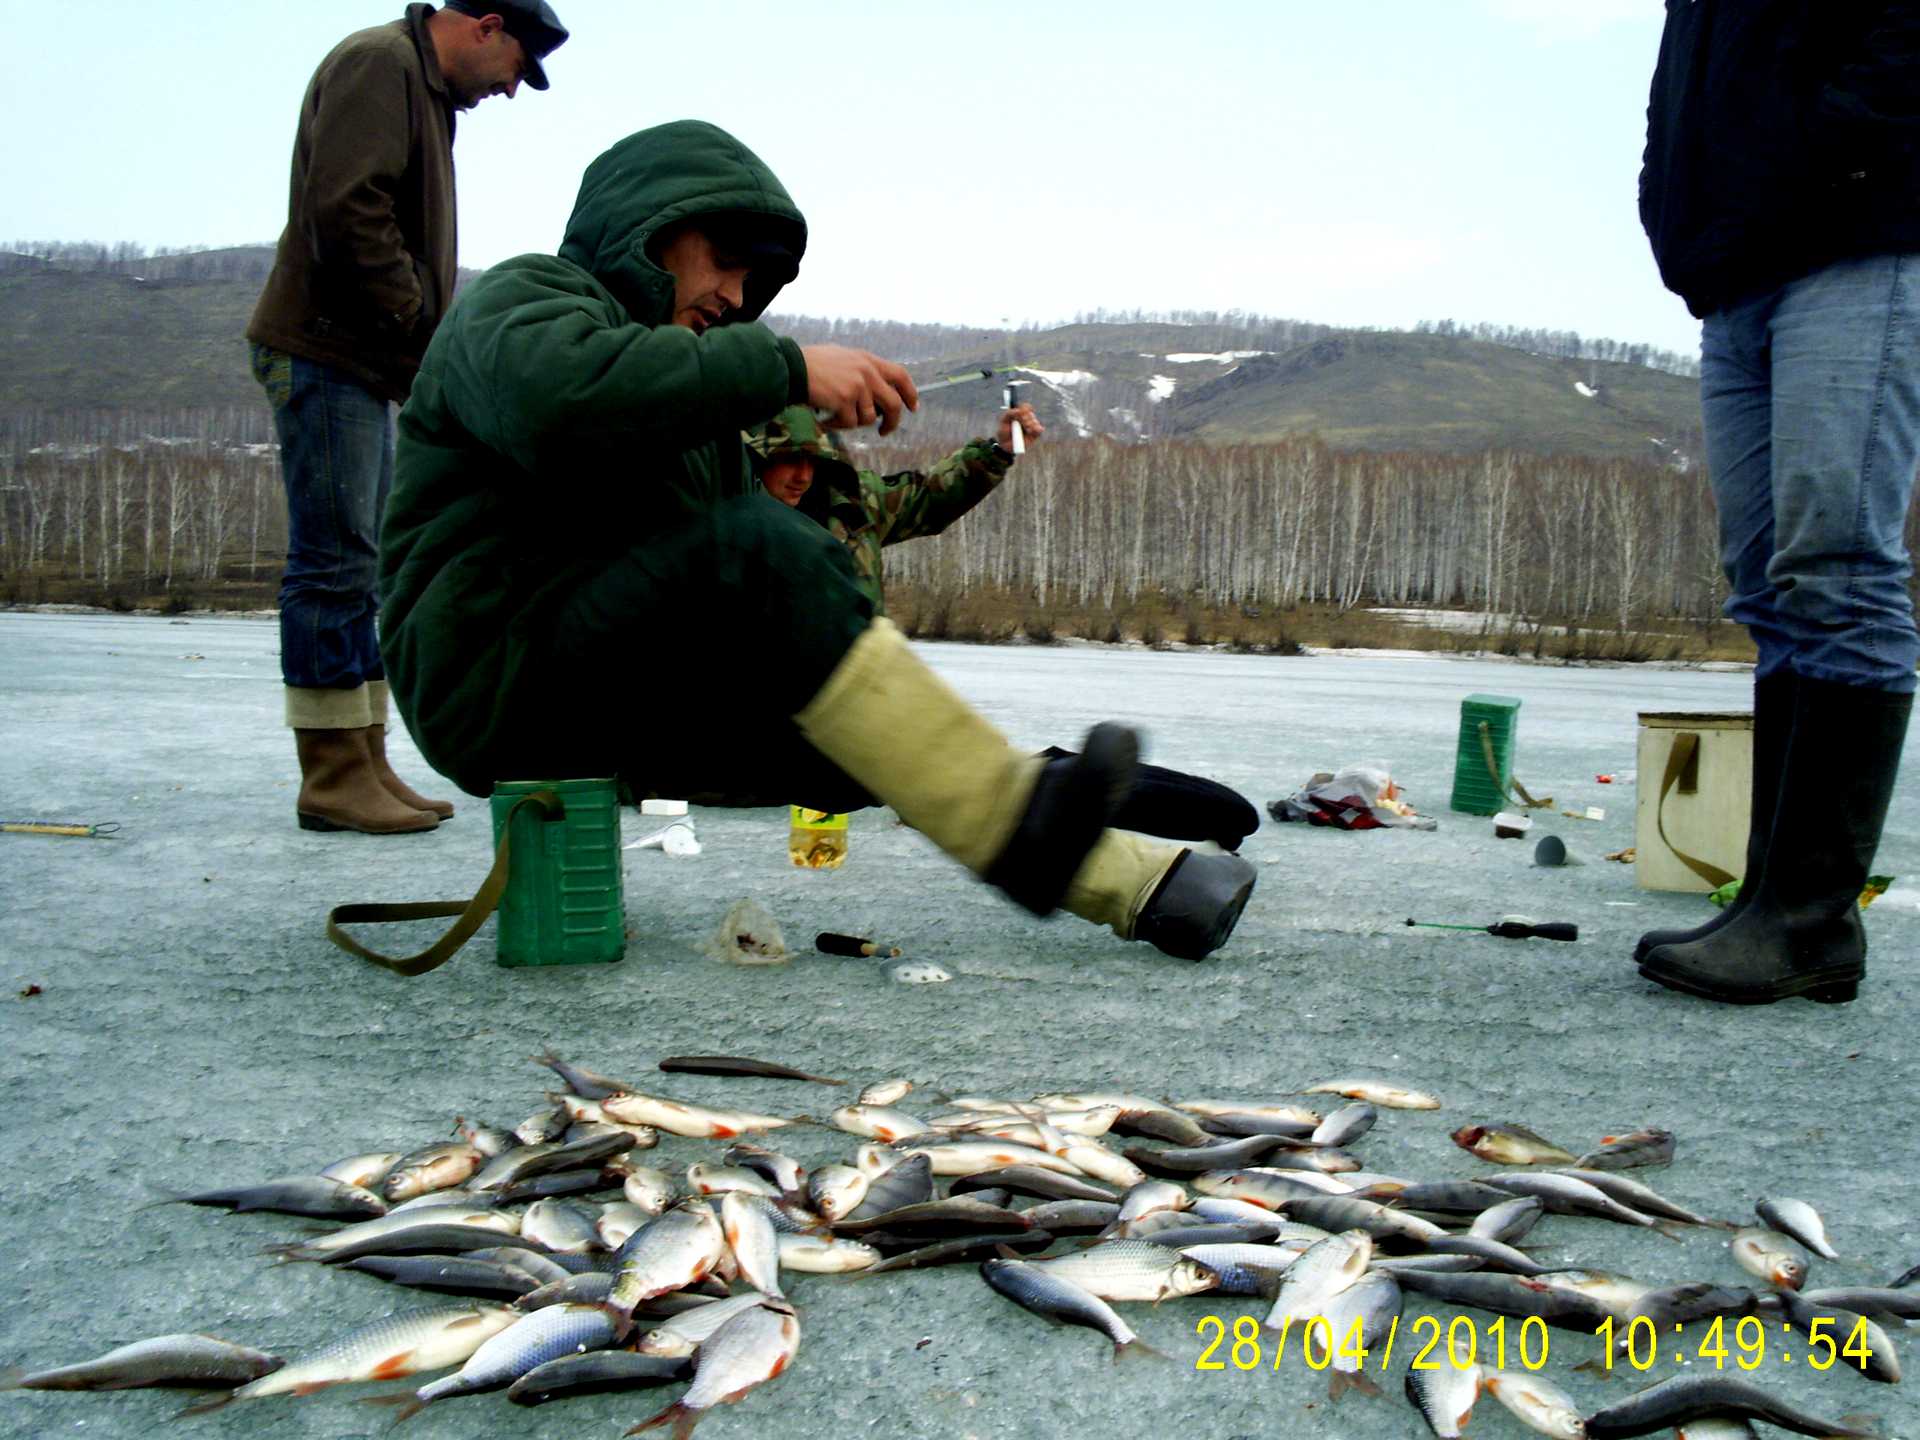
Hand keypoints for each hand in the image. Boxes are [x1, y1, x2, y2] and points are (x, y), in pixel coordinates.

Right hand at [801, 345, 918, 435]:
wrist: (793, 367)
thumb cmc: (813, 363)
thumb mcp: (845, 357)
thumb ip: (863, 370)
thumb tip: (876, 390)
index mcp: (868, 360)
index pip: (900, 375)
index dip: (910, 393)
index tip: (913, 407)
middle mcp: (867, 372)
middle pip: (892, 403)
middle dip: (891, 422)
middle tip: (884, 431)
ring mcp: (857, 387)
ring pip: (868, 418)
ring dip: (853, 423)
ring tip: (838, 418)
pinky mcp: (844, 401)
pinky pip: (849, 423)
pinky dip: (838, 426)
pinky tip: (827, 420)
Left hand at [998, 404, 1042, 451]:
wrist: (1005, 445)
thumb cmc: (1003, 431)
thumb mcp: (1003, 421)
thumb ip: (1009, 413)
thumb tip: (1019, 410)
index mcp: (1019, 413)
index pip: (1026, 407)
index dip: (1025, 408)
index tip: (1022, 412)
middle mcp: (1026, 419)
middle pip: (1031, 414)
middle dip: (1027, 418)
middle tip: (1022, 422)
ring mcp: (1031, 426)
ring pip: (1035, 422)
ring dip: (1031, 424)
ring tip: (1026, 429)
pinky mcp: (1035, 435)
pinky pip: (1039, 430)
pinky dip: (1037, 429)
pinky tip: (1031, 431)